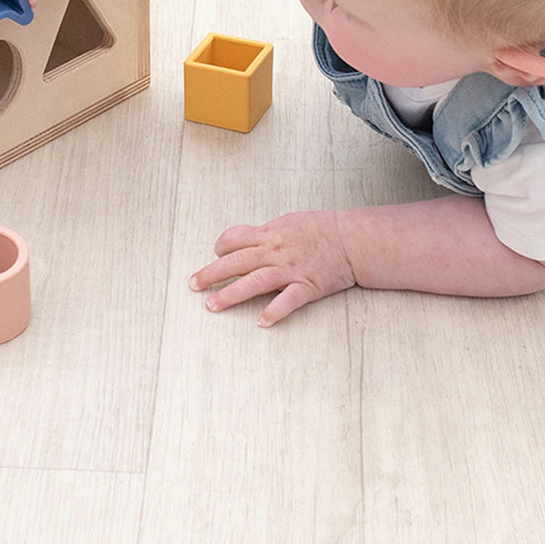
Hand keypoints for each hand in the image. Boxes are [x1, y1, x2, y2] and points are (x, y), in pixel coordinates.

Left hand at [188, 211, 355, 326]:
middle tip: (193, 285)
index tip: (215, 257)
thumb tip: (245, 240)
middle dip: (212, 273)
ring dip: (231, 294)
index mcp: (271, 233)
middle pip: (236, 261)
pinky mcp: (307, 286)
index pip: (235, 239)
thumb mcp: (289, 222)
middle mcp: (276, 251)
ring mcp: (291, 269)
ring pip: (254, 281)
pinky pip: (288, 300)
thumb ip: (267, 234)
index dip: (221, 248)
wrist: (351, 239)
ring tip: (212, 306)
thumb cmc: (321, 229)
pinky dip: (274, 311)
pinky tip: (261, 322)